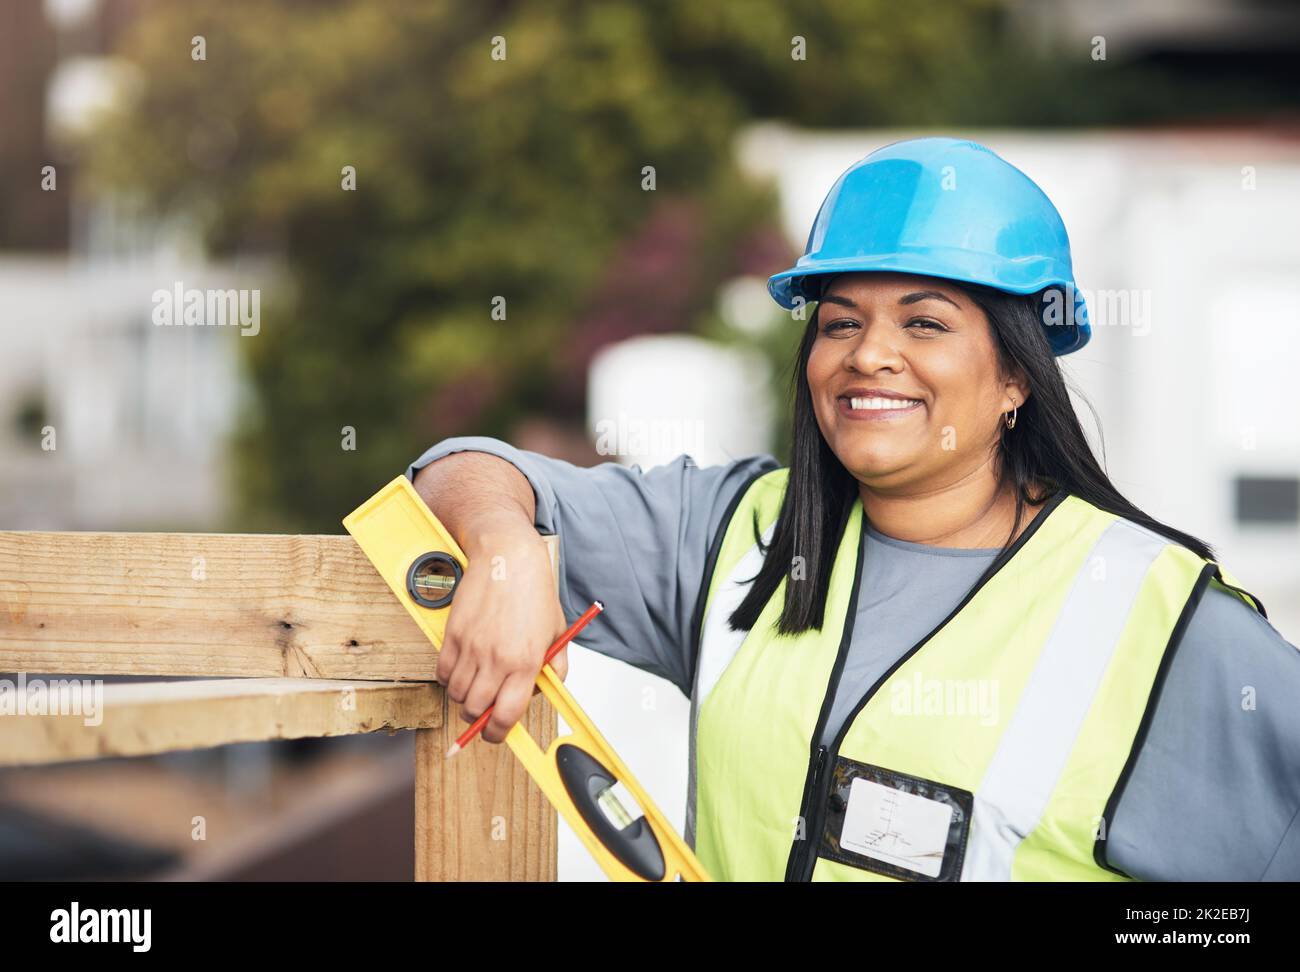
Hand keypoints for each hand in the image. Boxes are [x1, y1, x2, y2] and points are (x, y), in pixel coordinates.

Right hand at [436, 528, 568, 743]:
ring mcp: (472, 647)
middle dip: (478, 718)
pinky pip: (441, 673)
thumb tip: (547, 691)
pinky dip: (448, 679)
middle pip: (475, 710)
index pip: (506, 716)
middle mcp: (496, 659)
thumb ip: (556, 666)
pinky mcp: (453, 635)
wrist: (507, 558)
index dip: (498, 733)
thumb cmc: (533, 592)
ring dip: (463, 698)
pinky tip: (460, 671)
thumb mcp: (557, 631)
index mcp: (525, 662)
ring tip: (475, 686)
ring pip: (456, 695)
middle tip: (484, 710)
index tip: (496, 734)